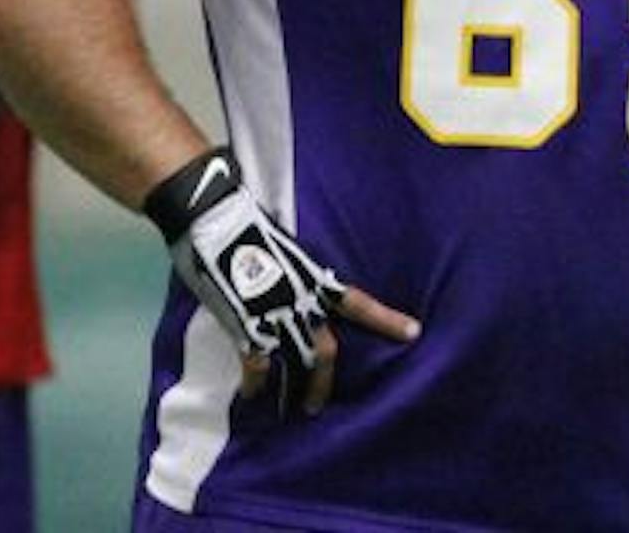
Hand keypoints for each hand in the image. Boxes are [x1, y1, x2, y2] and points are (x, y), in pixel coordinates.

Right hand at [143, 147, 418, 414]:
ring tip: (296, 410)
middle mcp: (301, 301)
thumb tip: (298, 287)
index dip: (387, 320)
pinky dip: (255, 385)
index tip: (414, 333)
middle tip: (318, 406)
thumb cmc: (250, 225)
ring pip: (298, 363)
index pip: (360, 305)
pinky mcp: (244, 325)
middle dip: (325, 382)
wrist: (215, 218)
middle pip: (327, 352)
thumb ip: (297, 275)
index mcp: (315, 279)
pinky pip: (256, 366)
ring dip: (297, 391)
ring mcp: (274, 314)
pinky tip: (252, 397)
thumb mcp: (287, 250)